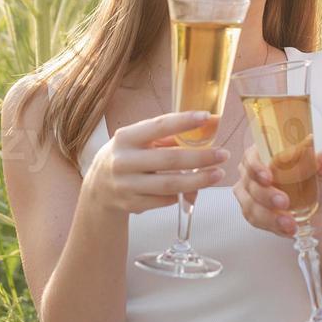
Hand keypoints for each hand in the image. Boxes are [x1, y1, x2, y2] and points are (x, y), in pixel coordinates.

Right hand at [84, 111, 229, 215]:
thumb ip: (165, 137)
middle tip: (223, 154)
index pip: (158, 126)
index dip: (184, 121)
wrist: (97, 189)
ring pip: (169, 185)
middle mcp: (123, 161)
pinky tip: (194, 189)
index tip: (207, 117)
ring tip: (218, 174)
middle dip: (200, 158)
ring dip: (198, 181)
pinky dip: (181, 195)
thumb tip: (203, 127)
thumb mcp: (137, 141)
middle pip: (169, 160)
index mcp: (126, 138)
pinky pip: (164, 201)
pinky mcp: (131, 205)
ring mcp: (126, 185)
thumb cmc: (126, 157)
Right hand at [233, 143, 321, 237]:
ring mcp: (251, 194)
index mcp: (266, 154)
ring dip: (269, 216)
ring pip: (251, 205)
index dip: (256, 167)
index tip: (268, 177)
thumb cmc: (319, 182)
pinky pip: (256, 221)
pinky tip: (287, 228)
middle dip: (266, 195)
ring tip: (290, 223)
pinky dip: (272, 226)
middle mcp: (253, 173)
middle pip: (250, 183)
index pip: (251, 157)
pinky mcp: (254, 213)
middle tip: (284, 202)